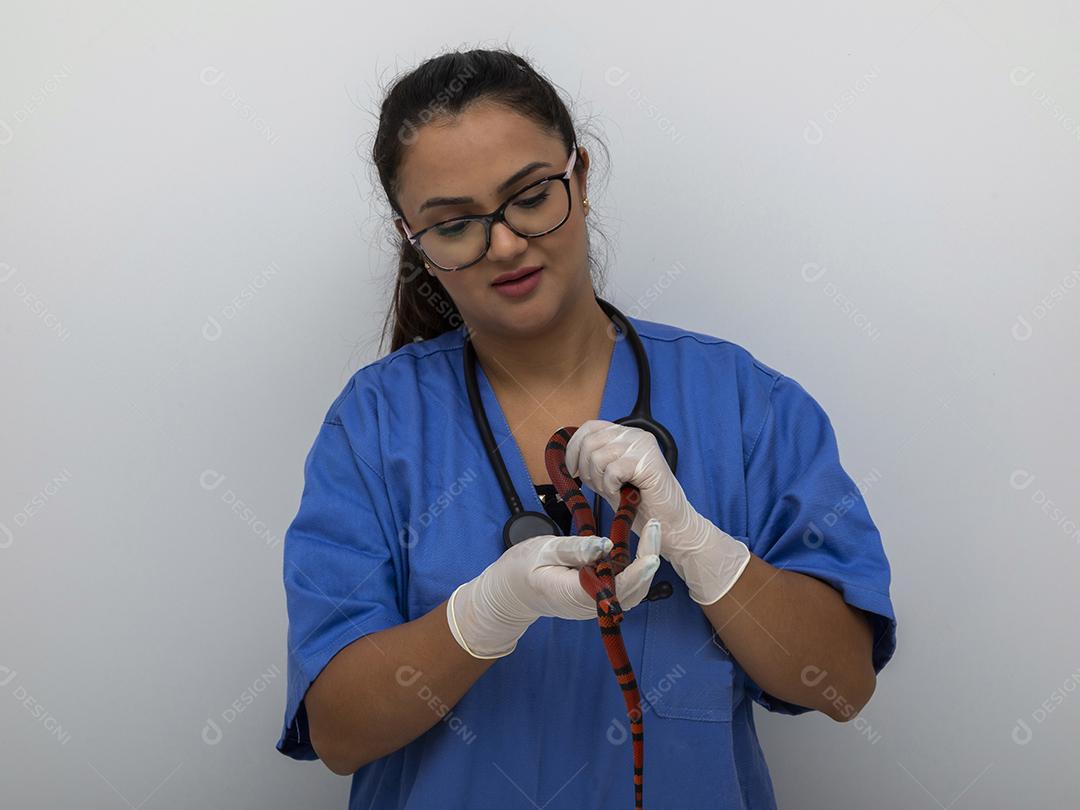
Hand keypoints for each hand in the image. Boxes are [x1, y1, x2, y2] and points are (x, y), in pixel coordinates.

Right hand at [447, 521, 662, 658]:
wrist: (509, 592)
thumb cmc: (521, 569)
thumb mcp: (543, 551)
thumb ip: (574, 549)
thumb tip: (604, 545)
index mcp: (574, 595)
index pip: (613, 588)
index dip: (636, 573)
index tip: (651, 555)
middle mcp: (589, 606)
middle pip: (631, 591)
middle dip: (647, 561)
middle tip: (655, 527)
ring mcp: (594, 606)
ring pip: (631, 591)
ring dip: (645, 564)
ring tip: (652, 532)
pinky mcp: (596, 599)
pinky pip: (622, 588)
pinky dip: (635, 569)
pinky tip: (640, 547)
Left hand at [565, 420, 751, 604]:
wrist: (668, 523)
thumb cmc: (640, 504)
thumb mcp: (608, 478)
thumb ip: (593, 463)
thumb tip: (567, 458)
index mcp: (625, 435)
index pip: (589, 428)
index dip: (573, 448)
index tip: (572, 470)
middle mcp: (635, 435)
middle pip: (590, 442)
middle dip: (586, 470)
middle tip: (600, 488)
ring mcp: (643, 446)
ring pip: (598, 457)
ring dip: (599, 481)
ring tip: (614, 492)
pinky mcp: (648, 461)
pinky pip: (612, 470)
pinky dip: (611, 487)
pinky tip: (623, 494)